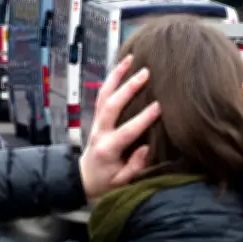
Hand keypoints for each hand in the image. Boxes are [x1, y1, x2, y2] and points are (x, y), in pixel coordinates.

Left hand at [79, 55, 160, 200]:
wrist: (83, 178)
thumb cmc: (106, 181)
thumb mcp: (122, 182)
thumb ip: (135, 167)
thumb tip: (146, 148)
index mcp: (108, 149)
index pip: (126, 131)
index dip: (142, 119)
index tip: (159, 106)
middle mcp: (100, 132)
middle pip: (112, 105)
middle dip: (128, 88)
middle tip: (145, 73)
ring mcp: (96, 122)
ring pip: (103, 95)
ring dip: (116, 76)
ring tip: (129, 59)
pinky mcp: (96, 117)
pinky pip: (102, 95)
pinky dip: (111, 79)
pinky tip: (121, 67)